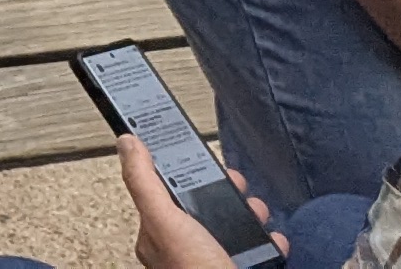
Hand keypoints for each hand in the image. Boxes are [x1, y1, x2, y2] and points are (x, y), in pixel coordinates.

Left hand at [118, 137, 277, 268]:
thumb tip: (127, 143)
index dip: (183, 171)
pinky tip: (273, 238)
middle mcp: (186, 248)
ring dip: (250, 212)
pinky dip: (269, 241)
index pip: (167, 192)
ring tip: (258, 211)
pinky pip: (259, 249)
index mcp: (160, 235)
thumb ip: (144, 182)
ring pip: (234, 225)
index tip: (199, 155)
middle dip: (225, 191)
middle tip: (238, 184)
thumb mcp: (165, 221)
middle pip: (204, 206)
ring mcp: (215, 261)